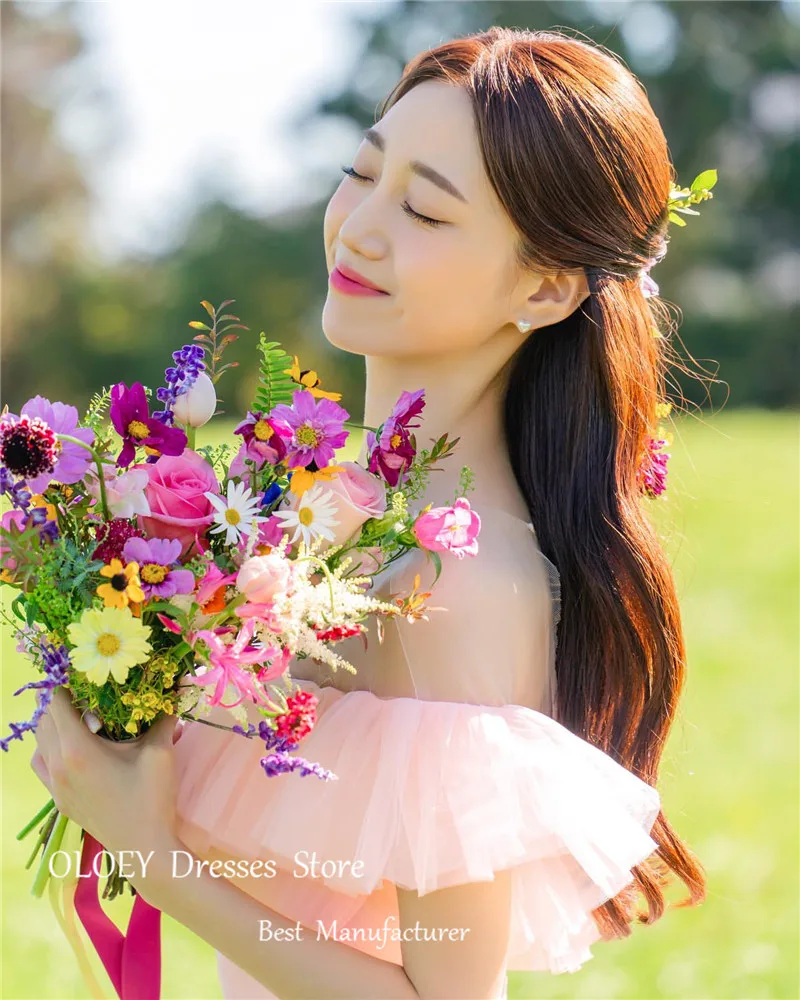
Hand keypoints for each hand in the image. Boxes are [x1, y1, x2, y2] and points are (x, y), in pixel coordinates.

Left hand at [31, 687, 183, 887]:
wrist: (143, 847)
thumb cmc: (151, 798)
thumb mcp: (160, 752)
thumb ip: (163, 716)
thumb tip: (176, 687)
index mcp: (77, 750)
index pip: (57, 705)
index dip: (68, 687)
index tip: (86, 677)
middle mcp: (58, 765)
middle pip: (43, 721)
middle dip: (61, 703)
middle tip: (88, 695)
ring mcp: (54, 785)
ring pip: (38, 743)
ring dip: (52, 726)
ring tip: (79, 720)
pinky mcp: (58, 800)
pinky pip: (40, 765)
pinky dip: (48, 749)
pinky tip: (71, 748)